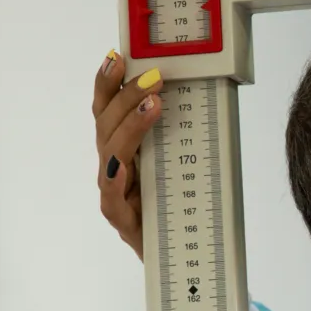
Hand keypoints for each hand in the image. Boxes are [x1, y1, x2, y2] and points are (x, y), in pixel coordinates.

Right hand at [93, 51, 162, 259]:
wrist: (182, 256)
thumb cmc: (180, 207)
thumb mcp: (182, 164)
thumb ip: (182, 138)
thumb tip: (204, 96)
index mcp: (125, 149)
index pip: (109, 110)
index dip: (109, 83)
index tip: (117, 55)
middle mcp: (114, 166)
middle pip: (106, 124)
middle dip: (127, 96)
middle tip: (153, 77)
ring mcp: (114, 192)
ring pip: (110, 152)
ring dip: (129, 126)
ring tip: (152, 106)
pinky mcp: (121, 220)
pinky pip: (111, 197)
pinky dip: (115, 177)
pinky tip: (122, 164)